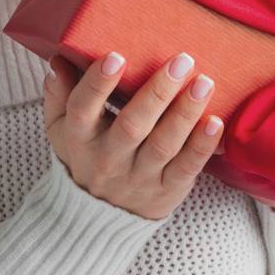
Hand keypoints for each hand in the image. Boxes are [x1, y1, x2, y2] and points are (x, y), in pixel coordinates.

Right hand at [43, 48, 223, 221]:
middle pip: (132, 126)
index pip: (83, 109)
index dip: (98, 84)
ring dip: (185, 113)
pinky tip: (215, 122)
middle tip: (181, 61)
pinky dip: (202, 146)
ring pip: (163, 145)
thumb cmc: (84, 155)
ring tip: (204, 83)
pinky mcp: (166, 190)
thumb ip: (59, 93)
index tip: (116, 55)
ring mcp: (139, 177)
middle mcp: (108, 159)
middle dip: (157, 92)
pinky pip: (186, 169)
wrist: (98, 219)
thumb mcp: (60, 128)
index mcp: (79, 137)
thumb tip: (59, 59)